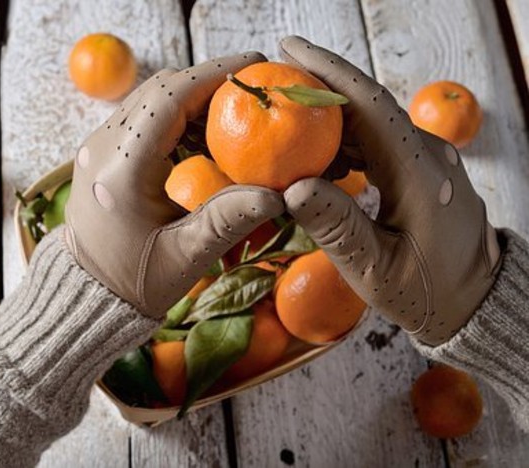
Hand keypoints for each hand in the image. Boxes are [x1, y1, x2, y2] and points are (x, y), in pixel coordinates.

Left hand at [65, 54, 283, 317]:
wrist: (89, 295)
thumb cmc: (136, 283)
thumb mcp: (186, 257)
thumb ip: (228, 220)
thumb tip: (278, 194)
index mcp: (121, 170)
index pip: (169, 98)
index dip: (214, 74)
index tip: (256, 64)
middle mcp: (102, 148)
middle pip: (160, 90)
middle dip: (209, 83)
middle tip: (254, 91)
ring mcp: (97, 147)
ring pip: (150, 99)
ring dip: (192, 99)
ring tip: (234, 115)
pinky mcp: (101, 153)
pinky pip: (141, 117)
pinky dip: (176, 116)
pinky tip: (205, 137)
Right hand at [279, 36, 500, 344]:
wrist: (474, 302)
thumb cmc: (425, 292)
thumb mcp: (374, 268)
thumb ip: (336, 226)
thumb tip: (291, 187)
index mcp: (417, 172)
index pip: (369, 105)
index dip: (328, 73)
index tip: (290, 49)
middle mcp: (426, 154)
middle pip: (367, 105)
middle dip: (319, 86)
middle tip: (272, 81)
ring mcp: (426, 160)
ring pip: (371, 122)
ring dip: (328, 114)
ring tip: (283, 114)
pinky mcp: (420, 170)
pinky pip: (377, 142)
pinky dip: (343, 139)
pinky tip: (314, 150)